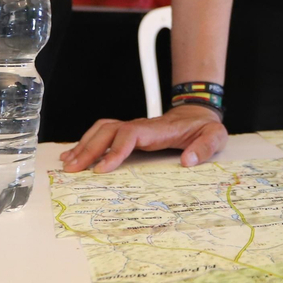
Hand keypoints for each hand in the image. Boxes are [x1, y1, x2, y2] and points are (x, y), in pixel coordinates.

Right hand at [59, 105, 226, 171]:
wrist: (199, 113)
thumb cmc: (204, 127)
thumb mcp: (215, 136)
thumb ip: (205, 147)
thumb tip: (188, 160)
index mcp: (159, 130)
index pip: (130, 135)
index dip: (115, 151)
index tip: (102, 169)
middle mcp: (141, 126)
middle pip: (109, 131)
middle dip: (89, 149)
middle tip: (72, 170)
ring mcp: (134, 128)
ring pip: (102, 130)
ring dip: (84, 145)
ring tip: (67, 163)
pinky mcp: (130, 132)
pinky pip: (104, 133)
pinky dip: (87, 142)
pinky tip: (75, 154)